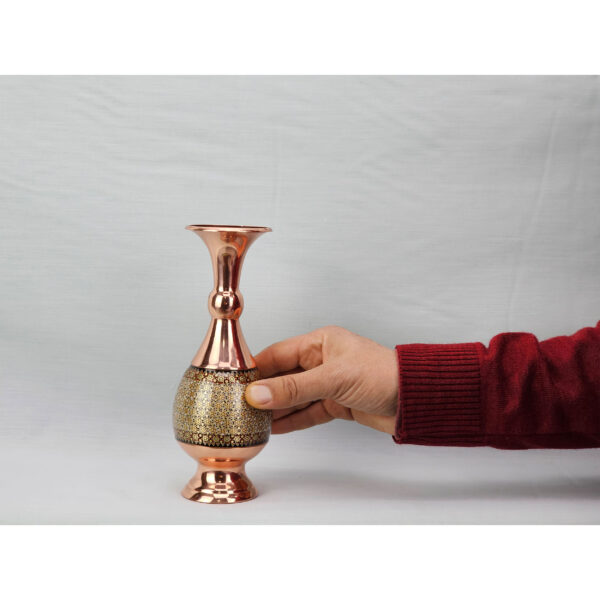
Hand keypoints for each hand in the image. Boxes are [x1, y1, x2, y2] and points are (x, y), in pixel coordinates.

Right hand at [245, 326, 398, 434]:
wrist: (415, 400)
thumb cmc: (382, 375)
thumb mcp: (333, 379)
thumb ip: (295, 388)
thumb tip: (258, 394)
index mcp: (319, 343)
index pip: (278, 354)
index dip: (255, 368)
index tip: (233, 382)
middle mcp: (321, 361)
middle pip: (283, 377)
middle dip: (262, 392)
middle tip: (237, 406)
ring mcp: (328, 384)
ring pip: (293, 397)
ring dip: (275, 409)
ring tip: (250, 422)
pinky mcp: (336, 404)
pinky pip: (307, 412)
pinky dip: (291, 421)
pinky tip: (273, 429)